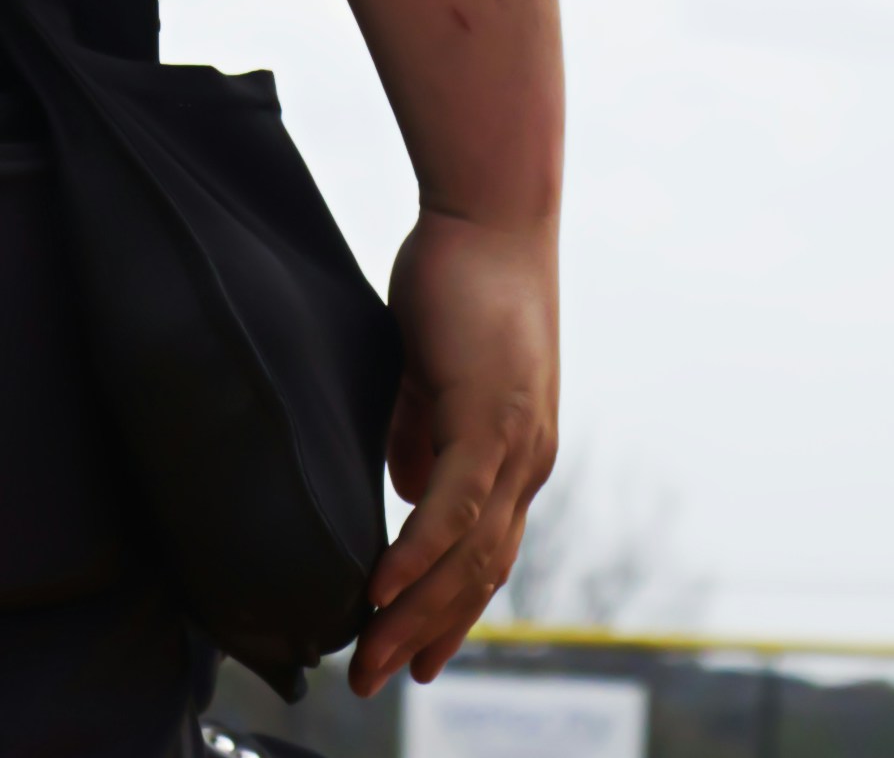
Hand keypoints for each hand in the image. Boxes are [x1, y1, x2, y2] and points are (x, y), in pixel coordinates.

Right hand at [350, 209, 559, 689]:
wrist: (491, 214)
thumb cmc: (459, 279)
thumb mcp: (432, 373)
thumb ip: (421, 432)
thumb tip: (405, 486)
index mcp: (514, 456)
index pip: (482, 558)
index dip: (446, 613)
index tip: (407, 656)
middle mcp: (526, 464)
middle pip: (478, 578)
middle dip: (425, 635)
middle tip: (373, 680)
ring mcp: (515, 445)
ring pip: (468, 558)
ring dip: (414, 614)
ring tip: (366, 655)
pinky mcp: (489, 418)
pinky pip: (453, 506)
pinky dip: (417, 554)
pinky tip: (379, 589)